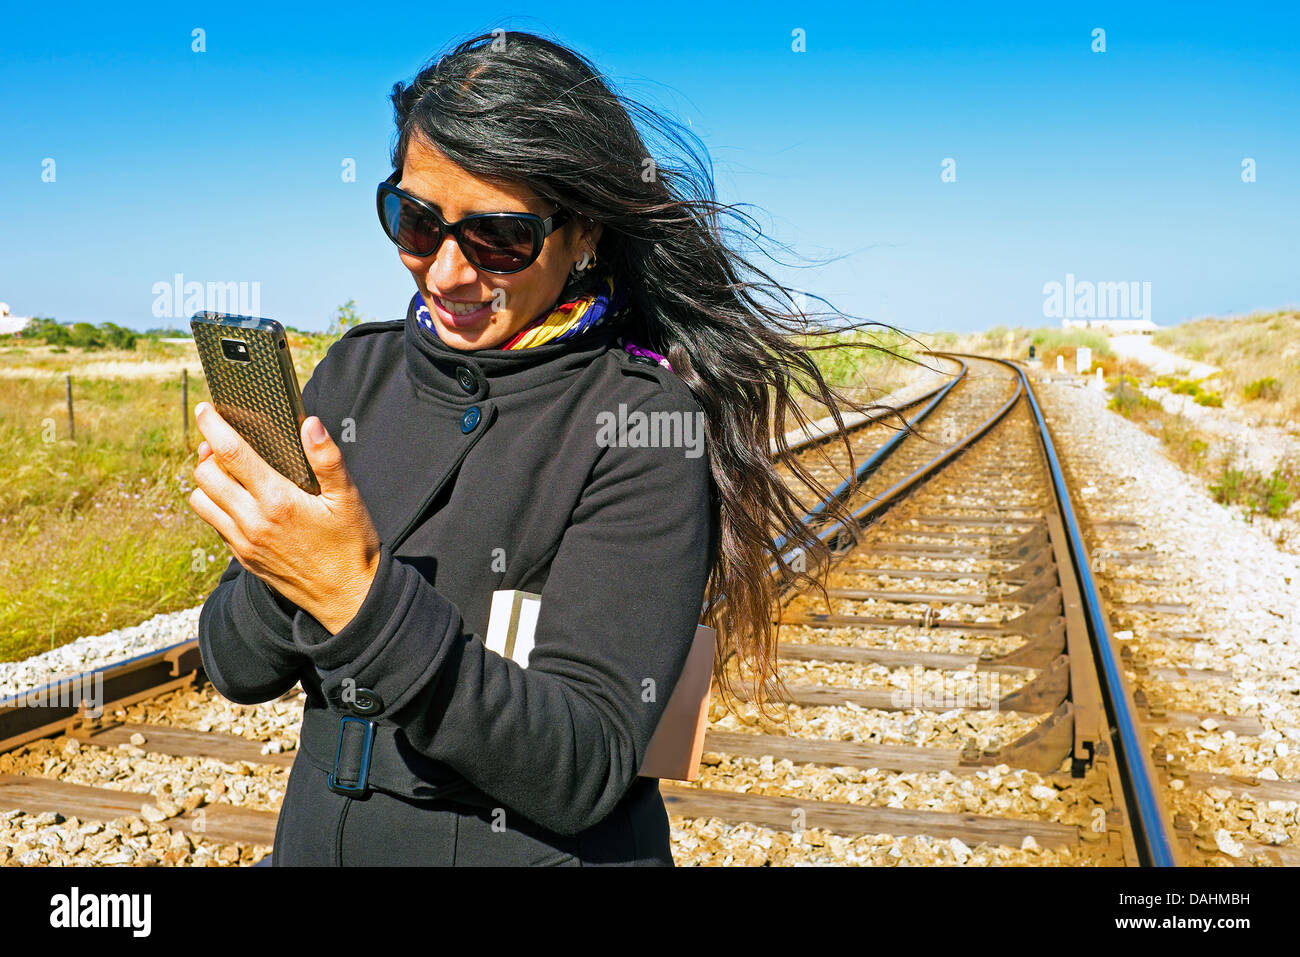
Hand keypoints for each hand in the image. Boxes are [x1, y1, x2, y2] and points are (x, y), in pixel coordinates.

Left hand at [188, 402, 380, 634]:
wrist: (347, 596)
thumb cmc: (352, 544)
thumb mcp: (348, 498)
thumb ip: (327, 459)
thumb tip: (311, 424)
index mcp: (278, 501)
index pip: (231, 454)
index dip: (213, 426)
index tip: (205, 409)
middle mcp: (253, 521)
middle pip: (205, 474)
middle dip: (207, 452)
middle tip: (221, 441)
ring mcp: (244, 542)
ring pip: (201, 501)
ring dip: (207, 481)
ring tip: (225, 470)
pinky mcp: (242, 557)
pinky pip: (214, 524)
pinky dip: (216, 505)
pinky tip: (237, 499)